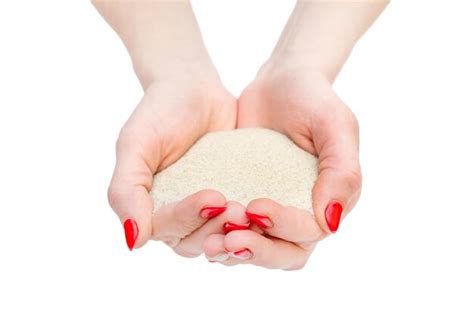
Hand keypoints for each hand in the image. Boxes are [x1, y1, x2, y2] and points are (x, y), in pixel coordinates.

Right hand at [107, 64, 240, 252]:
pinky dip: (255, 221)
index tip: (214, 196)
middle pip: (195, 241)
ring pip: (220, 237)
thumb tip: (132, 242)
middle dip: (217, 228)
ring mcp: (207, 210)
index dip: (189, 218)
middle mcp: (177, 215)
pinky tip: (270, 211)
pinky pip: (243, 220)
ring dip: (237, 231)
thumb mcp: (135, 145)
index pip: (166, 229)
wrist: (194, 88)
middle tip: (240, 209)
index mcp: (150, 208)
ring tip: (254, 211)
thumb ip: (125, 190)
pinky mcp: (233, 198)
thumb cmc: (159, 113)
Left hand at [202, 59, 361, 269]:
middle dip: (257, 251)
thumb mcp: (334, 125)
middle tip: (227, 240)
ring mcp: (274, 211)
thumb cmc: (312, 98)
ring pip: (259, 250)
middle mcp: (303, 213)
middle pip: (285, 254)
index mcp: (329, 200)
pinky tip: (200, 232)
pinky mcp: (247, 203)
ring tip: (209, 244)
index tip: (254, 206)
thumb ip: (342, 171)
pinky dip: (220, 236)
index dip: (283, 226)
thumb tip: (330, 223)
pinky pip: (236, 230)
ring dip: (235, 252)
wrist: (279, 83)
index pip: (309, 231)